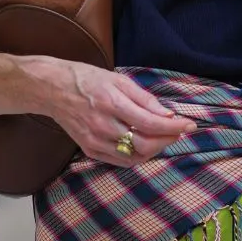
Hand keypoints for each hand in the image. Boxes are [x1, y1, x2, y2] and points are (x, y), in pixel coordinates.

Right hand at [21, 57, 194, 164]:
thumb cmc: (86, 79)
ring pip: (134, 157)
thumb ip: (144, 99)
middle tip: (178, 132)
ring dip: (154, 150)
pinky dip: (137, 156)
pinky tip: (144, 145)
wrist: (51, 89)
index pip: (151, 123)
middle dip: (167, 140)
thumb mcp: (118, 79)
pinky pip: (120, 161)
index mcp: (112, 103)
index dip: (174, 127)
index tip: (189, 125)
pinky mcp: (89, 149)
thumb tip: (167, 114)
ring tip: (162, 138)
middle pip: (145, 145)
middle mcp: (103, 125)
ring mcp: (94, 141)